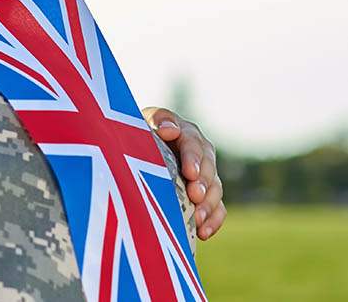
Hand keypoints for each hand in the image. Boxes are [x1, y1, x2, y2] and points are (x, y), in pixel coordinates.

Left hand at [142, 106, 225, 239]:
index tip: (189, 173)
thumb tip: (171, 129)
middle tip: (194, 196)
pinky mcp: (205, 194)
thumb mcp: (142, 122)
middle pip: (208, 168)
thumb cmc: (137, 133)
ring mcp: (204, 174)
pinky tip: (203, 233)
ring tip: (197, 218)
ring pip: (215, 188)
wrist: (135, 150)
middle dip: (203, 183)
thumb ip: (156, 120)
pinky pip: (217, 208)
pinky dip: (213, 220)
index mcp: (185, 132)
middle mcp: (199, 152)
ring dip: (208, 204)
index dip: (192, 158)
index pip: (192, 143)